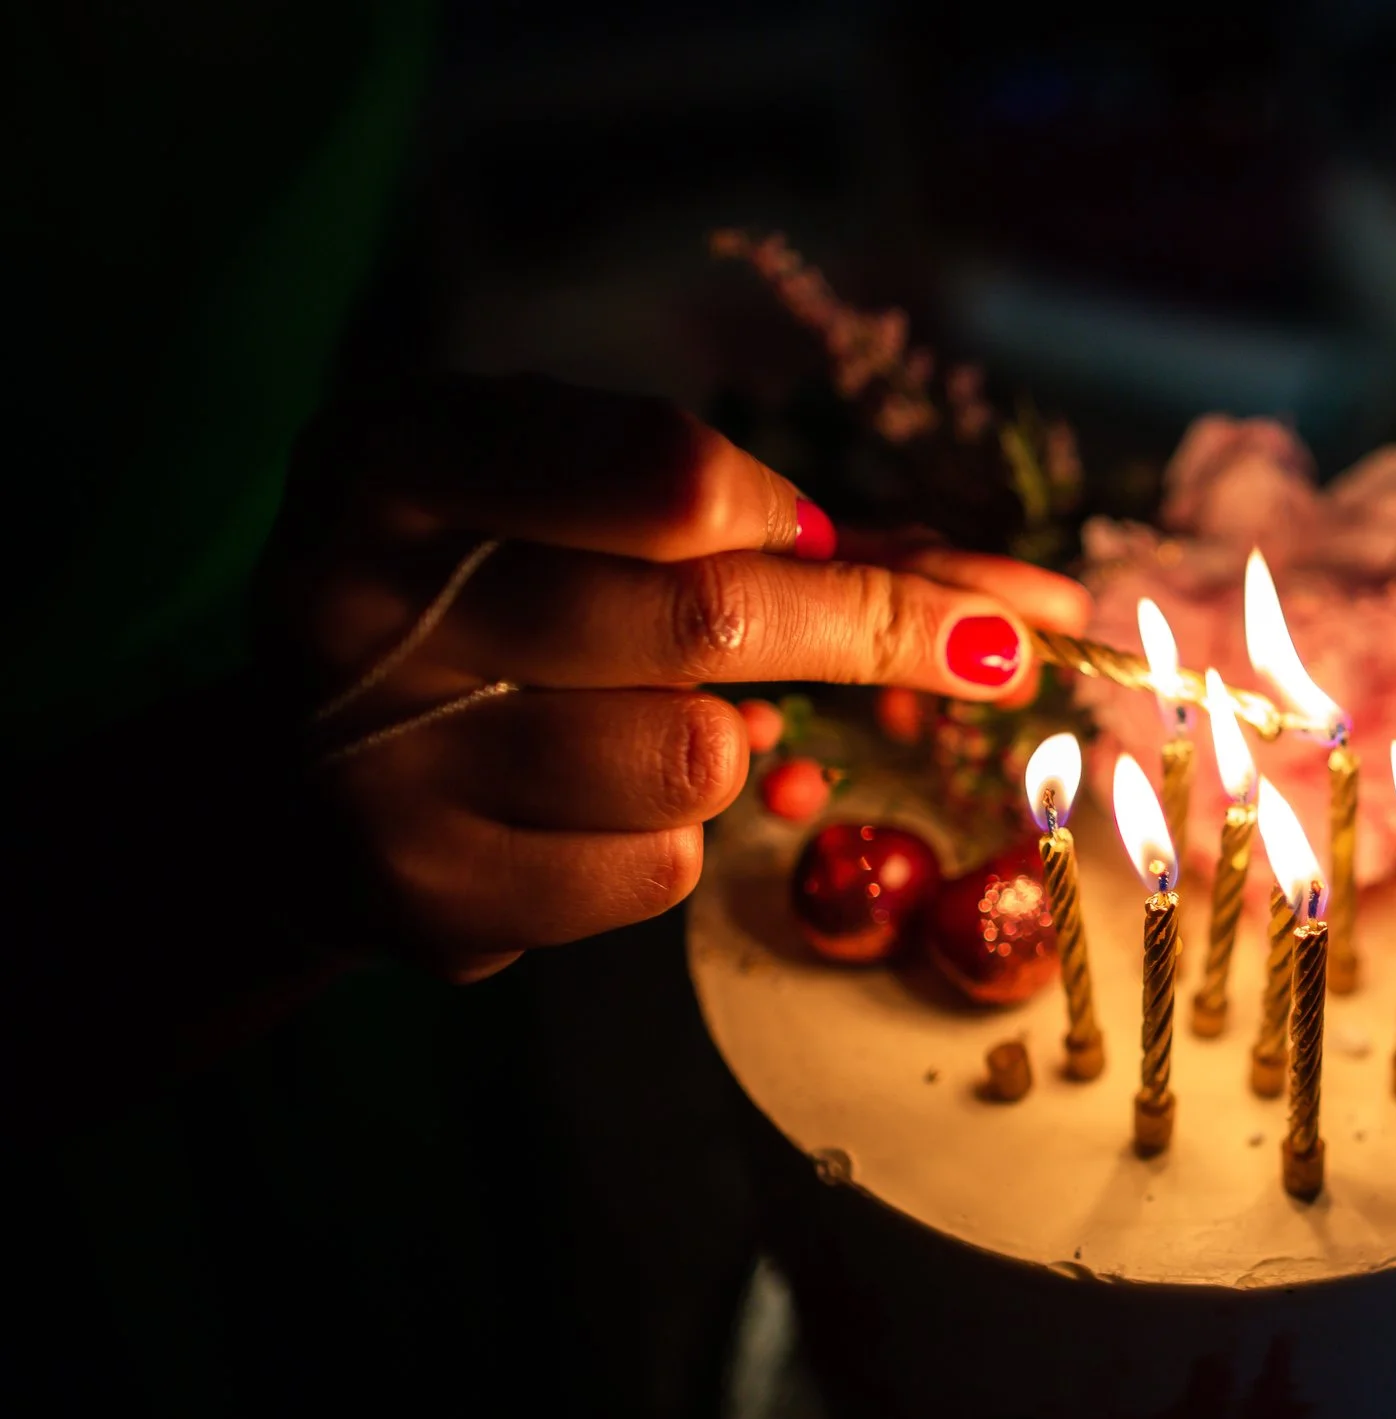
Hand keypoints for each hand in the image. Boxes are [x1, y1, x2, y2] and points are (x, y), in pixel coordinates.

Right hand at [259, 373, 1090, 981]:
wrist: (292, 781)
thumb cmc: (475, 602)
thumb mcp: (554, 496)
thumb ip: (746, 516)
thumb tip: (1009, 595)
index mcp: (401, 457)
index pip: (666, 471)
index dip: (792, 516)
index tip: (868, 542)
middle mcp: (367, 597)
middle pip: (709, 618)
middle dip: (883, 629)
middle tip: (1004, 647)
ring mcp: (388, 758)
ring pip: (694, 760)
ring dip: (727, 746)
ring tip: (643, 721)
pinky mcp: (429, 891)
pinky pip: (654, 872)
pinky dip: (665, 842)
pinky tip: (581, 808)